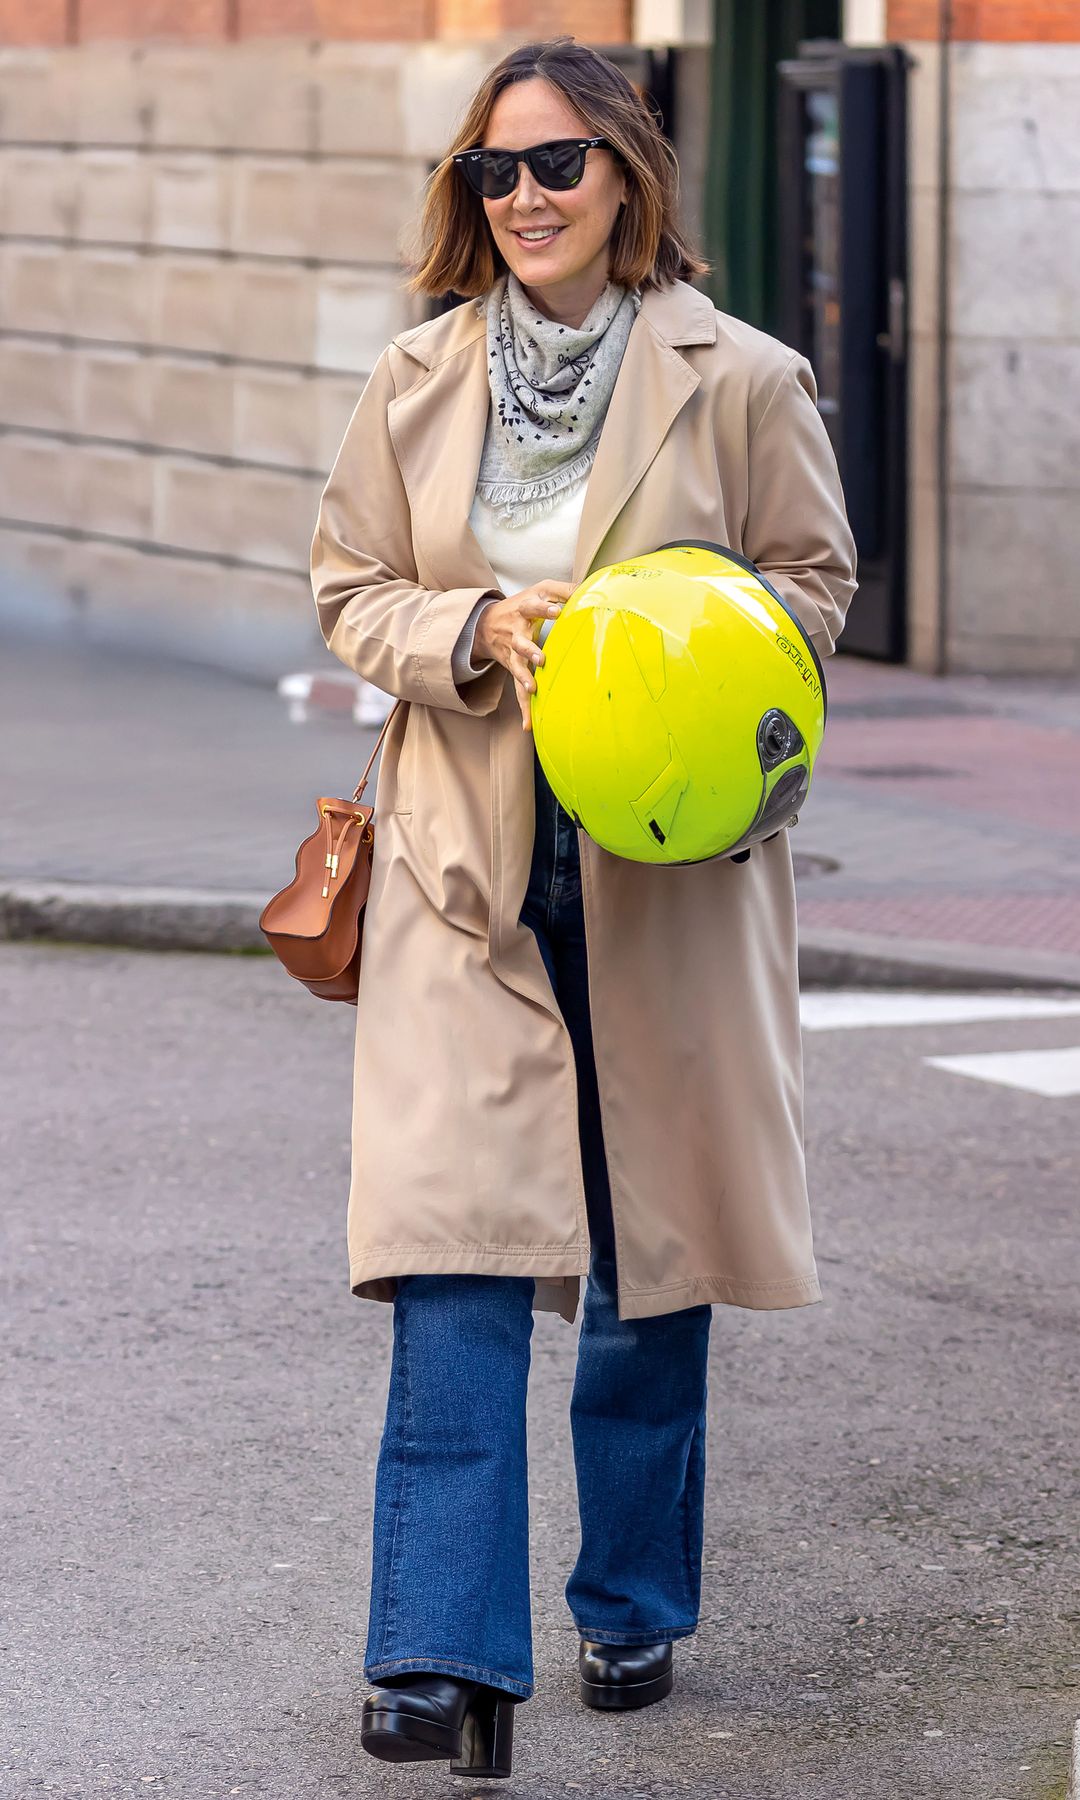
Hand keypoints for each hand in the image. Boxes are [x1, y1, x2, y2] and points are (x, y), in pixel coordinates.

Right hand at [473, 580, 572, 730]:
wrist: (484, 623)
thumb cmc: (523, 603)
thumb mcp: (542, 589)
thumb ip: (565, 588)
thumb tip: (590, 589)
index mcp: (525, 609)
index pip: (534, 607)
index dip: (544, 609)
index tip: (557, 611)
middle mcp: (516, 632)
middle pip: (520, 641)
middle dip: (529, 650)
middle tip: (541, 658)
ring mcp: (512, 652)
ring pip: (516, 666)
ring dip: (523, 678)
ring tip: (532, 688)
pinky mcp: (512, 668)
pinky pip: (517, 689)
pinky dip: (523, 707)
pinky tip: (529, 725)